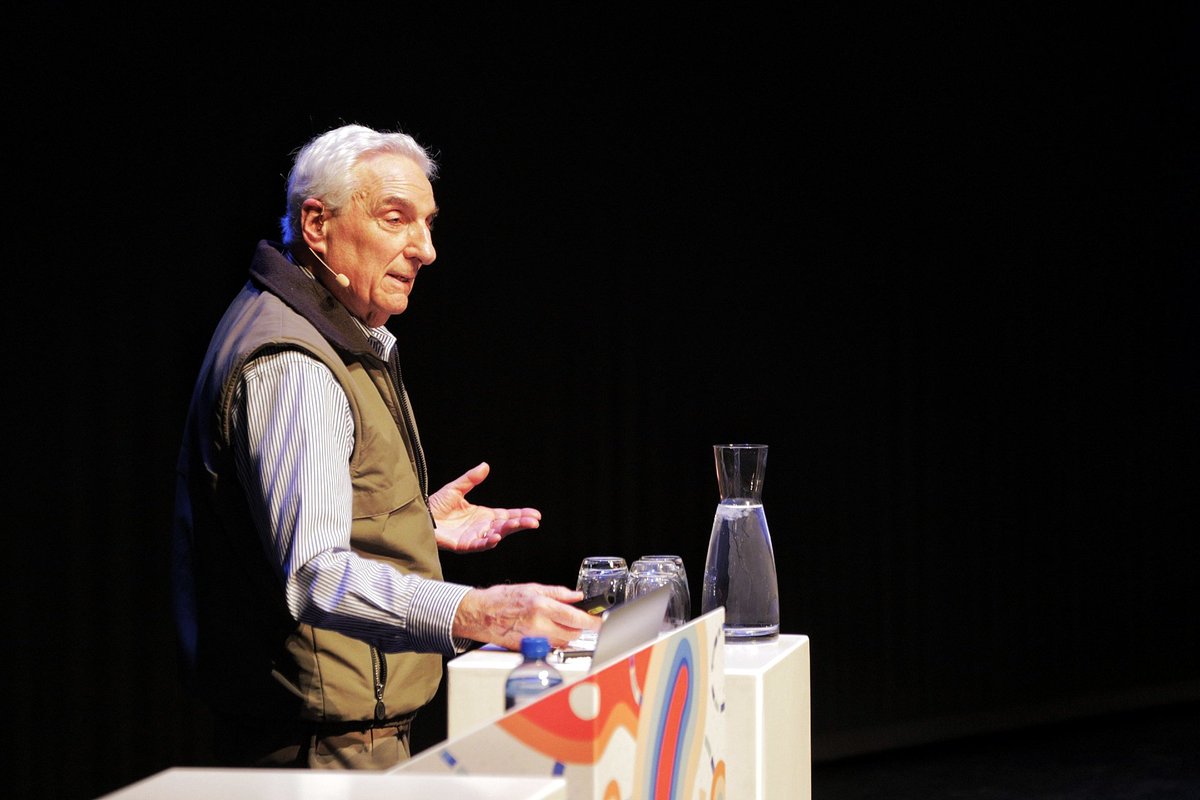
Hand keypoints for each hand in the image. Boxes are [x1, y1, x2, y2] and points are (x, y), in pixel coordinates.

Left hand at [428, 462, 542, 551]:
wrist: (419, 516)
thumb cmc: (436, 505)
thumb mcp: (456, 489)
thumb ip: (471, 479)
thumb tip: (485, 465)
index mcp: (483, 516)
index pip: (507, 515)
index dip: (521, 515)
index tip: (535, 514)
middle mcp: (482, 528)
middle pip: (506, 526)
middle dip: (520, 523)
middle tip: (534, 521)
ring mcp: (474, 537)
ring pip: (496, 535)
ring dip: (507, 531)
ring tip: (518, 524)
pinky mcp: (463, 545)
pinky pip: (478, 545)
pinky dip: (488, 542)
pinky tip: (497, 536)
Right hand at [453, 583, 601, 649]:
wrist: (480, 614)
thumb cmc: (501, 599)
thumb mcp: (532, 588)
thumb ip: (558, 593)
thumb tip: (577, 596)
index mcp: (541, 607)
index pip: (575, 618)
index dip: (592, 622)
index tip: (601, 622)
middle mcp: (539, 626)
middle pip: (572, 634)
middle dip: (578, 627)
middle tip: (576, 618)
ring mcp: (533, 640)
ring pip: (563, 643)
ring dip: (567, 635)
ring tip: (556, 622)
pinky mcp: (528, 650)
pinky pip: (549, 648)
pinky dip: (553, 641)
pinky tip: (545, 631)